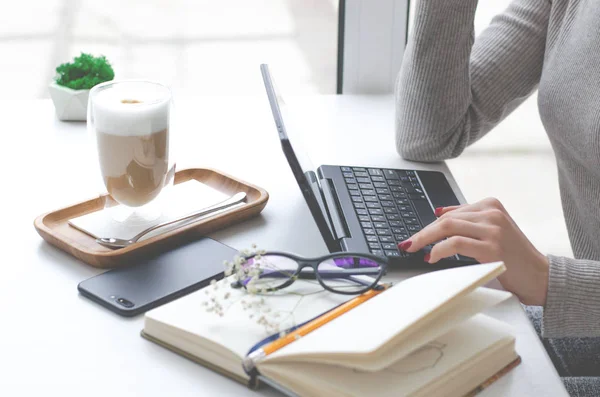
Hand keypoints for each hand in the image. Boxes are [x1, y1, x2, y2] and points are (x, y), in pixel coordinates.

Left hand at [397, 198, 549, 305]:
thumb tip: (439, 213)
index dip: (429, 225)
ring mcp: (492, 229)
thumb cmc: (514, 257)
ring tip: (415, 250)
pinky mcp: (492, 246)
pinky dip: (439, 250)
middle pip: (446, 219)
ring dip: (426, 240)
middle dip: (422, 232)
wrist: (540, 276)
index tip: (415, 236)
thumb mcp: (492, 231)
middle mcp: (492, 213)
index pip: (452, 213)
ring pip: (447, 227)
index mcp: (491, 205)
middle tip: (407, 243)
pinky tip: (432, 257)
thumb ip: (469, 221)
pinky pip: (455, 243)